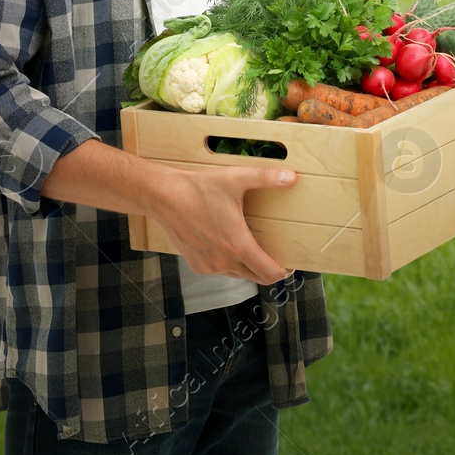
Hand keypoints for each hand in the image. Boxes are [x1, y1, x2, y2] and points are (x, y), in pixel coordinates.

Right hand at [147, 165, 297, 284]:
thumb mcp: (236, 178)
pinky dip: (229, 263)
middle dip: (270, 270)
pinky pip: (220, 270)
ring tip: (254, 247)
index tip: (291, 263)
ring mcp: (209, 266)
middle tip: (277, 256)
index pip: (269, 273)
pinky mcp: (196, 264)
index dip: (284, 271)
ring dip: (249, 266)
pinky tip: (229, 245)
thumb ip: (266, 178)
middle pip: (257, 277)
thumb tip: (291, 177)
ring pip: (238, 274)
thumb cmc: (198, 189)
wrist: (163, 197)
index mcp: (238, 245)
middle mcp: (224, 261)